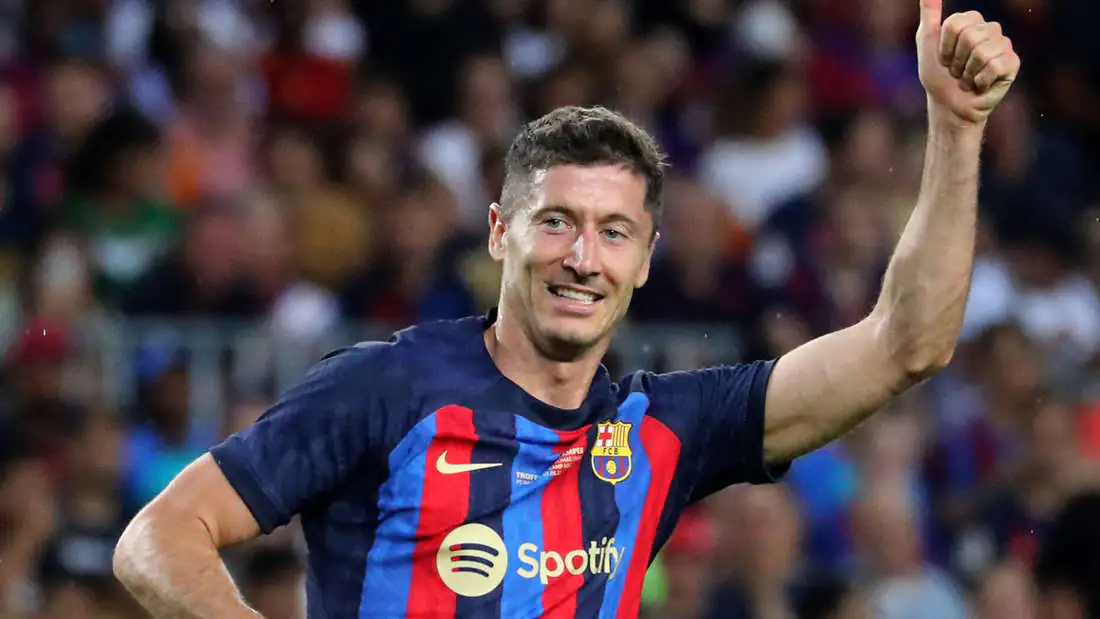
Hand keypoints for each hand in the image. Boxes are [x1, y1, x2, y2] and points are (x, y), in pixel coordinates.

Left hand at [916, 0, 1020, 127]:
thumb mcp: (927, 42)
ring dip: (967, 72)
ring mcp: (1004, 45)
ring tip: (968, 78)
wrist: (948, 105)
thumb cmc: (938, 76)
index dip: (944, 47)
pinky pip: (995, 65)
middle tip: (956, 70)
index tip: (944, 58)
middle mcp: (990, 29)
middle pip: (969, 36)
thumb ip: (930, 14)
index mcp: (971, 20)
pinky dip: (980, 80)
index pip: (955, 24)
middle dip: (956, 60)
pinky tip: (981, 84)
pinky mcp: (1012, 63)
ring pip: (982, 52)